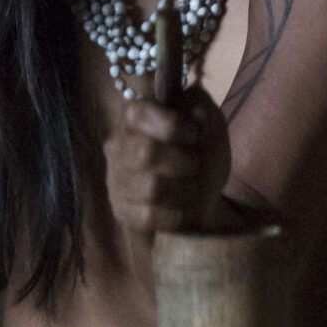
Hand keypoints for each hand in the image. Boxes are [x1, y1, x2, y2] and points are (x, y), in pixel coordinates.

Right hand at [105, 92, 231, 235]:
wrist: (201, 198)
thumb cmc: (200, 155)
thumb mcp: (209, 126)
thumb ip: (203, 110)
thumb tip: (197, 112)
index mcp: (134, 118)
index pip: (138, 113)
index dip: (171, 124)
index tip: (193, 134)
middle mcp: (118, 147)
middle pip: (146, 152)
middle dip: (184, 161)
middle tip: (196, 165)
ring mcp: (116, 180)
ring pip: (151, 187)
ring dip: (185, 189)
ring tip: (193, 188)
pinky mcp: (122, 211)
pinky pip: (149, 215)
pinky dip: (177, 214)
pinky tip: (183, 209)